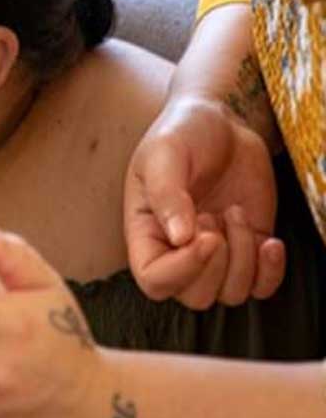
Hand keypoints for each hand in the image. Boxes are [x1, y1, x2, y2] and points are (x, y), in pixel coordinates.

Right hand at [124, 94, 284, 308]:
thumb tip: (180, 238)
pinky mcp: (248, 248)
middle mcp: (176, 249)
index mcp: (146, 230)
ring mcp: (215, 252)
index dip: (181, 270)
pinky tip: (269, 240)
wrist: (222, 121)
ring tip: (234, 211)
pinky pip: (261, 287)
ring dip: (243, 257)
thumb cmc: (183, 132)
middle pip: (194, 296)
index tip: (206, 236)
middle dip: (216, 263)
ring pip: (230, 293)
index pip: (153, 279)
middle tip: (215, 214)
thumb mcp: (165, 153)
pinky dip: (271, 272)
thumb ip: (167, 193)